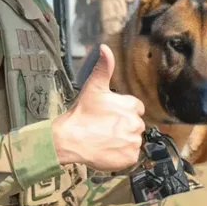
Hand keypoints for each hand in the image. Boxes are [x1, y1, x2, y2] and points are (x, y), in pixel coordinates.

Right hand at [52, 44, 144, 170]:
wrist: (71, 139)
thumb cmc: (82, 113)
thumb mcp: (94, 87)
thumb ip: (104, 67)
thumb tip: (105, 47)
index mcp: (131, 106)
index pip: (136, 109)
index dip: (122, 112)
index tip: (109, 116)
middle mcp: (136, 123)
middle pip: (135, 125)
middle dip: (122, 127)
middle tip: (104, 128)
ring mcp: (133, 142)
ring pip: (132, 140)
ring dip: (122, 141)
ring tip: (104, 140)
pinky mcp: (130, 157)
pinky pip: (130, 156)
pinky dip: (121, 155)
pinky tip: (107, 150)